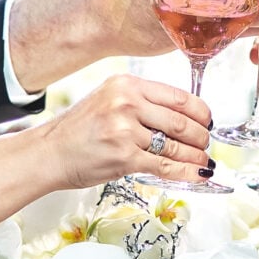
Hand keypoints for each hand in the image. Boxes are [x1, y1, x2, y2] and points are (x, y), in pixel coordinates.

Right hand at [34, 74, 211, 188]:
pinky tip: (197, 174)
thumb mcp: (109, 98)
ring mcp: (126, 130)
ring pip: (176, 145)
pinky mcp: (124, 157)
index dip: (200, 111)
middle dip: (201, 136)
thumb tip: (181, 115)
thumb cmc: (80, 129)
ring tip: (204, 161)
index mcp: (127, 84)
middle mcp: (127, 103)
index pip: (177, 96)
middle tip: (206, 143)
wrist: (50, 153)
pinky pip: (165, 166)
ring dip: (196, 156)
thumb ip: (141, 102)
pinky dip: (186, 172)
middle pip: (181, 120)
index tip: (208, 121)